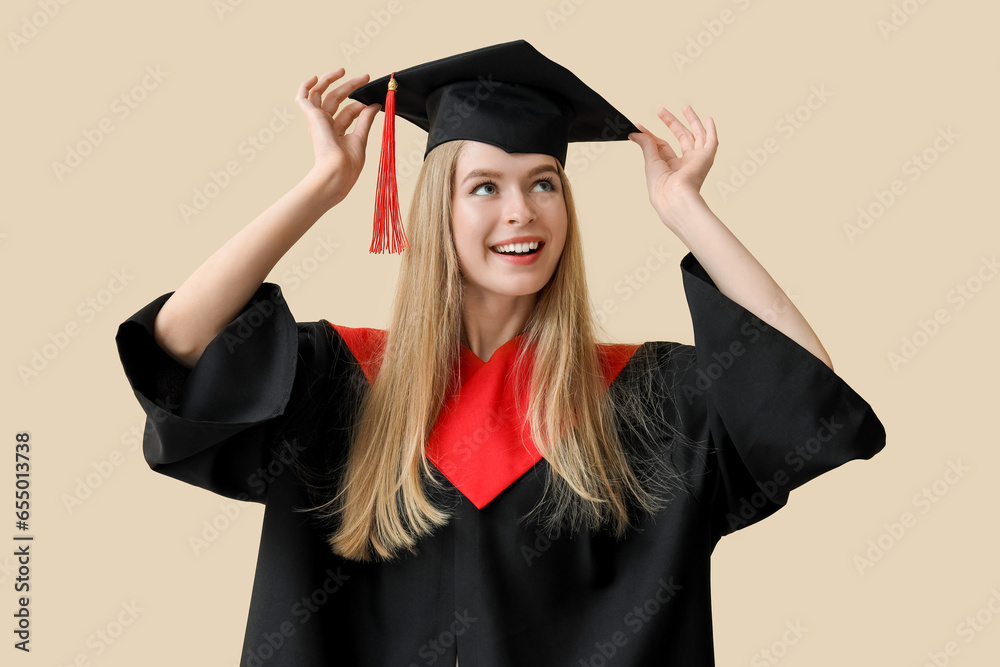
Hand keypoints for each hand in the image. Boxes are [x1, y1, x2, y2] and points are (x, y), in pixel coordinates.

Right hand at [295, 68, 381, 205]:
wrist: (337, 172)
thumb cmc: (348, 164)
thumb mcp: (360, 138)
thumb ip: (365, 120)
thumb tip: (374, 105)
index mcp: (336, 134)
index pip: (347, 113)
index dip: (360, 105)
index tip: (374, 102)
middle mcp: (325, 126)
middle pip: (336, 100)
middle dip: (351, 87)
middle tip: (365, 77)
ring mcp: (318, 121)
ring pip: (321, 94)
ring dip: (331, 80)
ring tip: (343, 70)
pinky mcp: (312, 116)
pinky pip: (303, 97)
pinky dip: (306, 86)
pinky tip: (315, 77)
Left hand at [629, 105, 717, 230]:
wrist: (673, 196)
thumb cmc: (660, 187)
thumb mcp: (650, 161)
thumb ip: (646, 144)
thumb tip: (635, 132)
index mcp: (671, 168)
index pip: (663, 146)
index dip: (651, 135)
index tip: (639, 126)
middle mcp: (685, 164)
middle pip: (680, 138)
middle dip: (672, 123)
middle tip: (660, 110)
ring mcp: (696, 160)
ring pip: (696, 136)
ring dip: (691, 121)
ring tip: (685, 107)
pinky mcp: (706, 158)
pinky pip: (712, 142)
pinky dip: (711, 130)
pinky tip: (709, 119)